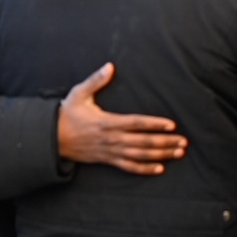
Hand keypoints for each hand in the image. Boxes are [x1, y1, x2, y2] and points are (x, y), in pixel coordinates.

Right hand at [57, 62, 187, 174]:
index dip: (154, 124)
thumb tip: (109, 66)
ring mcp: (111, 151)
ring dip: (161, 155)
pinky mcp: (108, 160)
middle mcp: (112, 138)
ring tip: (178, 153)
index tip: (171, 125)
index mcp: (107, 121)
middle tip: (183, 142)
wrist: (53, 138)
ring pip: (140, 155)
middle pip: (143, 142)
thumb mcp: (79, 93)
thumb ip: (95, 80)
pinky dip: (145, 169)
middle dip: (165, 142)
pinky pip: (129, 167)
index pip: (136, 123)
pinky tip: (160, 169)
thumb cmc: (68, 113)